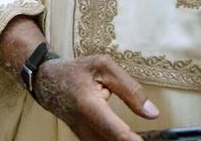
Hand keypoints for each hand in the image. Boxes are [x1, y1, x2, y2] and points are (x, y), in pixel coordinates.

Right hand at [34, 55, 158, 140]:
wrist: (47, 82)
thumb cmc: (76, 71)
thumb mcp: (103, 66)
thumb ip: (129, 88)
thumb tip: (152, 113)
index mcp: (89, 106)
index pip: (116, 132)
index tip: (149, 140)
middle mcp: (85, 127)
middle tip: (153, 138)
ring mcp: (84, 137)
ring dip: (125, 140)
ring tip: (143, 136)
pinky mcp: (86, 140)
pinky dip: (118, 140)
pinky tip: (130, 136)